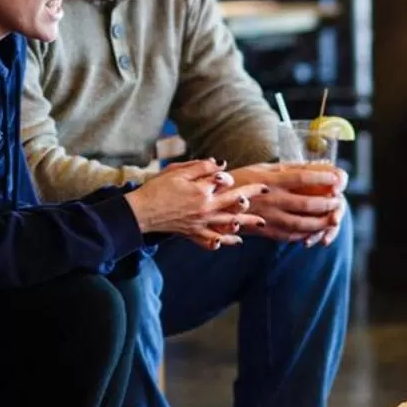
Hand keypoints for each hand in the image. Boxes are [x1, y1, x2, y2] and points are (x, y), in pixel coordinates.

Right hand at [124, 159, 265, 248]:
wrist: (140, 212)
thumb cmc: (157, 189)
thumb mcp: (178, 172)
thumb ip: (201, 167)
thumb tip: (221, 165)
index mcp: (202, 192)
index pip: (225, 183)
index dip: (228, 177)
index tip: (228, 175)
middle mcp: (206, 210)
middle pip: (234, 202)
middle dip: (252, 195)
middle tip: (265, 190)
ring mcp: (200, 224)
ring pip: (229, 224)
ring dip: (247, 222)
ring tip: (263, 222)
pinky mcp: (193, 233)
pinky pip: (212, 240)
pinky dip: (225, 241)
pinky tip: (236, 240)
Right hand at [226, 162, 345, 244]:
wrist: (215, 203)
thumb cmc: (241, 180)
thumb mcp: (263, 168)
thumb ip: (289, 168)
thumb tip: (316, 165)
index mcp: (270, 181)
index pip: (301, 178)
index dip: (322, 179)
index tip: (338, 178)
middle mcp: (271, 200)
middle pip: (305, 204)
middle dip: (326, 204)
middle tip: (338, 201)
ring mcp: (268, 218)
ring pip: (301, 224)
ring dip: (321, 222)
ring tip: (333, 218)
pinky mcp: (266, 231)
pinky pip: (291, 236)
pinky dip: (306, 234)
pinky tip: (316, 231)